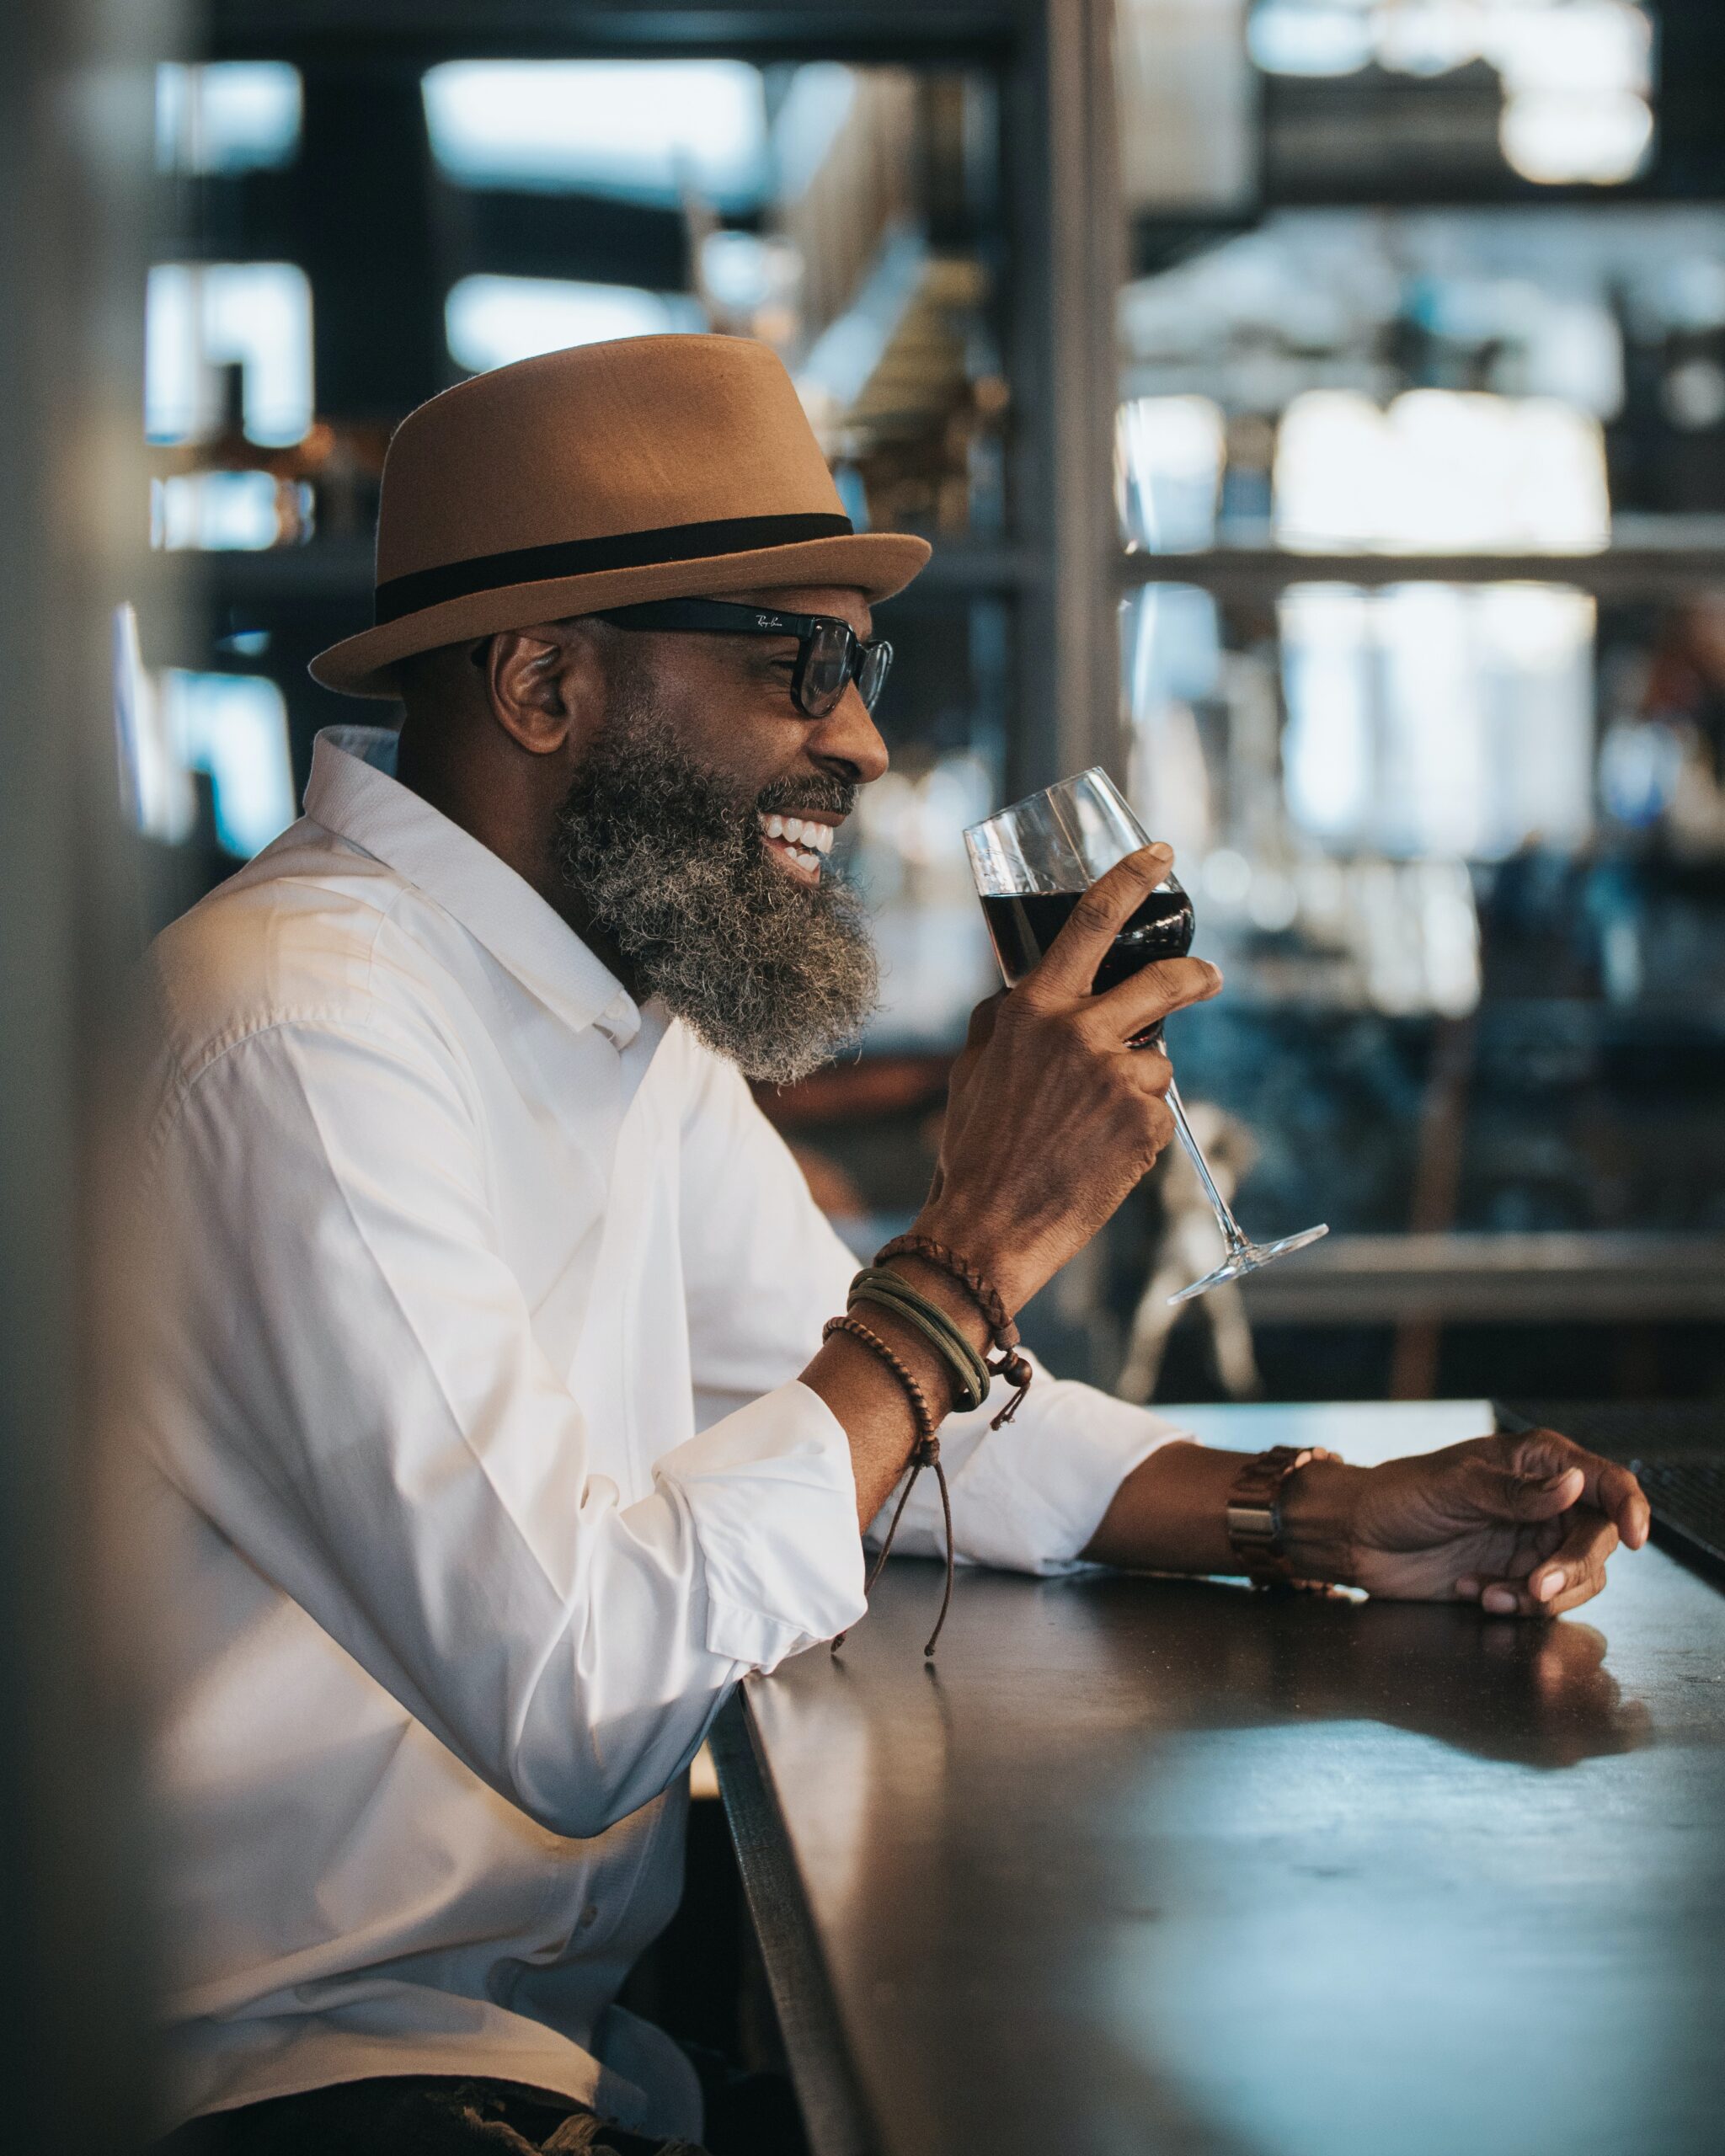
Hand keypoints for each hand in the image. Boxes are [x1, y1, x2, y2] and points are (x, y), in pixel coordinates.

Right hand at [916, 845, 1220, 1312]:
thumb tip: (1021, 996)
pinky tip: (1100, 1156)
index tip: (1161, 855)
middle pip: (1164, 981)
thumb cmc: (974, 1151)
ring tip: (1091, 1130)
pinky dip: (1137, 1131)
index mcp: (1032, 1010)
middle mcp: (1078, 1033)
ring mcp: (1117, 1077)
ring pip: (1157, 1061)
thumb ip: (1003, 1022)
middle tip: (1208, 977)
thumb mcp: (972, 1069)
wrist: (987, 1229)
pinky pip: (1157, 1111)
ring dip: (1136, 1086)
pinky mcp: (1145, 1124)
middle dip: (1195, 975)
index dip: (1131, 879)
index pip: (1090, 922)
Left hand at [1297, 1428, 1650, 1615]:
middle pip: (1597, 1539)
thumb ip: (1516, 1493)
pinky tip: (1472, 1592)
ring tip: (1488, 1594)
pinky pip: (1544, 1601)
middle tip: (1535, 1587)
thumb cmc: (1400, 1495)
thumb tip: (1575, 1483)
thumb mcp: (1455, 1487)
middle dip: (1571, 1568)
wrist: (1359, 1537)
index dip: (1630, 1507)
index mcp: (1539, 1462)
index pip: (1606, 1481)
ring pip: (1577, 1577)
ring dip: (1542, 1595)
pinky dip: (1515, 1604)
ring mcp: (1533, 1541)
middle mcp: (1546, 1501)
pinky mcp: (1516, 1576)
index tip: (1635, 1538)